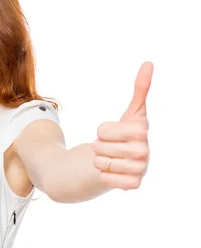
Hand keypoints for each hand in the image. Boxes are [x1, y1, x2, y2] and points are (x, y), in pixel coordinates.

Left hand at [93, 61, 152, 189]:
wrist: (116, 161)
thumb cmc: (121, 135)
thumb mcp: (130, 112)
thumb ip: (140, 89)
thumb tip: (149, 63)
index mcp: (142, 131)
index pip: (106, 130)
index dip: (104, 130)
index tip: (110, 132)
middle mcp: (145, 151)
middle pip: (102, 146)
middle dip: (99, 146)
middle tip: (107, 147)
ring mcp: (141, 169)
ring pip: (102, 162)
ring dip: (99, 160)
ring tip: (108, 158)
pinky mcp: (133, 184)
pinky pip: (106, 178)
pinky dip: (103, 174)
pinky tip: (110, 172)